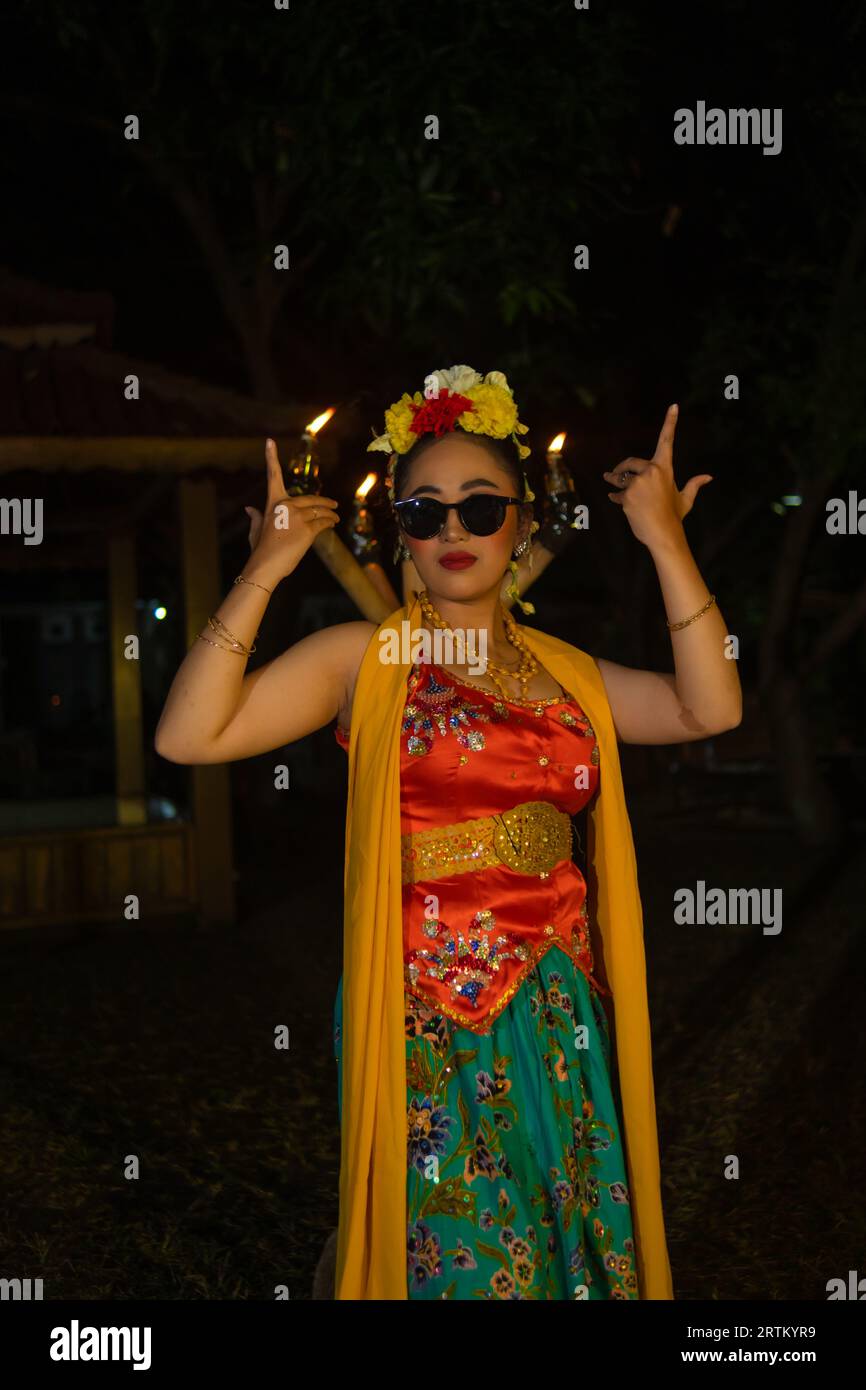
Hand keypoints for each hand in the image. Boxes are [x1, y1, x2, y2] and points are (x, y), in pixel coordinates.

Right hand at [243, 438, 338, 581]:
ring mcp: (297, 517)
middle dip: (325, 502)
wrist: (265, 566)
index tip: (269, 441)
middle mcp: (286, 506)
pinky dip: (329, 523)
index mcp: (273, 503)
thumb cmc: (260, 550)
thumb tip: (249, 508)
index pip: (272, 476)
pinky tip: (332, 524)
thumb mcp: (256, 530)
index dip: (270, 457)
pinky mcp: (308, 530)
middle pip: (311, 499)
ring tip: (335, 517)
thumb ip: (256, 517)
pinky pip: (323, 523)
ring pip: (320, 511)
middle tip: (334, 504)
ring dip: (330, 514)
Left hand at [602, 404, 711, 548]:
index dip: (670, 422)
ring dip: (615, 483)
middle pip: (630, 463)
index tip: (674, 406)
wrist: (663, 535)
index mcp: (665, 468)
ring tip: (613, 486)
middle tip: (611, 474)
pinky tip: (614, 499)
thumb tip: (708, 477)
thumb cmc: (674, 517)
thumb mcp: (685, 499)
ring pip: (621, 479)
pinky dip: (615, 496)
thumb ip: (693, 484)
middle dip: (620, 469)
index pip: (667, 440)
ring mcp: (639, 483)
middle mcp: (651, 471)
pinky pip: (616, 492)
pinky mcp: (627, 495)